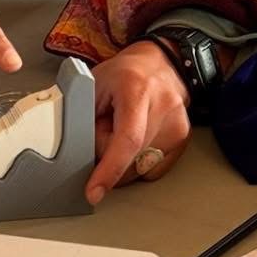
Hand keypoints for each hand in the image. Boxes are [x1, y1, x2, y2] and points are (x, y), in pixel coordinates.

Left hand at [86, 42, 191, 203]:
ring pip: (140, 167)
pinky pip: (152, 168)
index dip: (109, 169)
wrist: (161, 64)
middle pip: (129, 158)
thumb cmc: (123, 74)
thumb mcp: (92, 86)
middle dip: (108, 155)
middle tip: (105, 131)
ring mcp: (176, 124)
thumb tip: (74, 155)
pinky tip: (137, 139)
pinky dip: (137, 162)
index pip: (127, 139)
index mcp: (136, 89)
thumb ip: (82, 118)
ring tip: (122, 130)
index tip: (94, 192)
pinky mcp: (182, 138)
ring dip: (123, 160)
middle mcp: (163, 107)